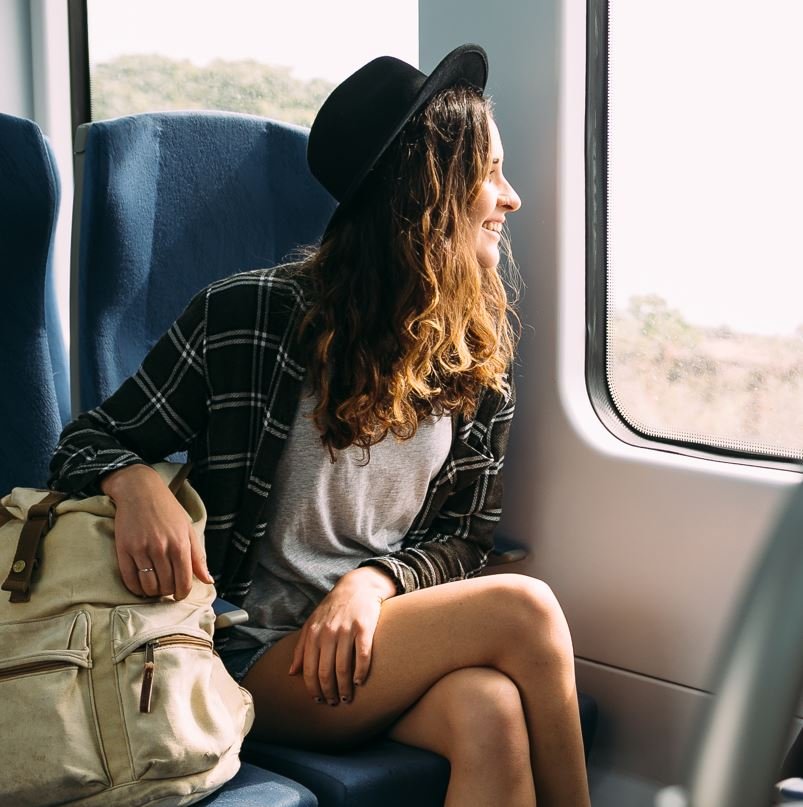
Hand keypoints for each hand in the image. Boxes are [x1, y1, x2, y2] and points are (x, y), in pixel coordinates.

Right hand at [102, 464, 213, 598]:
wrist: (140, 491)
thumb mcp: (188, 530)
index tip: (180, 594)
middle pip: (166, 586)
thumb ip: (198, 557)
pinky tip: (141, 585)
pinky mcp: (124, 550)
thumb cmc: (167, 510)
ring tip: (155, 586)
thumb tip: (208, 581)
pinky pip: (129, 579)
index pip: (184, 582)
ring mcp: (141, 550)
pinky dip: (136, 588)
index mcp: (180, 544)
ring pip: (148, 586)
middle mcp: (161, 549)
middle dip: (168, 592)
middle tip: (167, 588)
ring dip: (152, 592)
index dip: (182, 593)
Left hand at [289, 567, 395, 704]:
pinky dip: (361, 672)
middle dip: (329, 692)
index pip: (310, 669)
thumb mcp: (312, 624)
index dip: (313, 689)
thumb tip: (292, 673)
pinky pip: (362, 656)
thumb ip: (301, 648)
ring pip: (344, 668)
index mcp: (313, 634)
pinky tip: (360, 681)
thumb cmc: (333, 609)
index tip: (318, 700)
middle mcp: (328, 633)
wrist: (357, 586)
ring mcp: (346, 630)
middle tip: (334, 702)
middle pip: (326, 672)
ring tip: (346, 697)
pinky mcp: (364, 628)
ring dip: (345, 688)